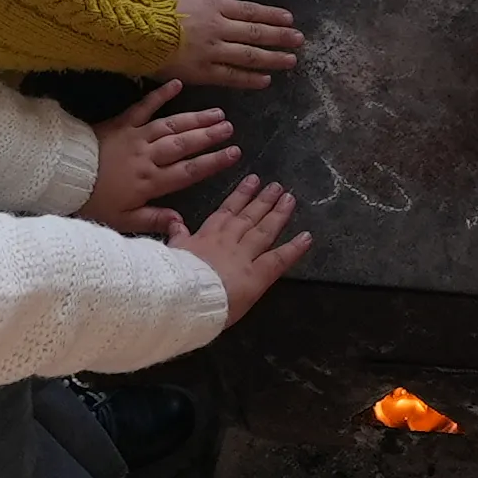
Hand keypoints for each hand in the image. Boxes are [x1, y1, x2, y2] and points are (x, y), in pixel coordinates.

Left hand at [80, 80, 243, 233]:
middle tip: (230, 127)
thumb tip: (181, 222)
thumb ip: (153, 219)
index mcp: (151, 182)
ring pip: (171, 126)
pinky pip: (144, 106)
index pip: (189, 171)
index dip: (214, 162)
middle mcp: (148, 157)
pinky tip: (178, 85)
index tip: (234, 153)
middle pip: (185, 144)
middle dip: (210, 136)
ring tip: (217, 112)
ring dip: (195, 118)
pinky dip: (161, 95)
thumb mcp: (123, 220)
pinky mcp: (121, 123)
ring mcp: (135, 137)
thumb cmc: (93, 202)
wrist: (62, 178)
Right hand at [162, 0, 301, 90]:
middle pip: (257, 32)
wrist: (139, 29)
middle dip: (281, 36)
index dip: (272, 15)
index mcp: (214, 6)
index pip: (251, 10)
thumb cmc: (155, 9)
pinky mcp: (204, 71)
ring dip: (273, 58)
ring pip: (250, 54)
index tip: (289, 18)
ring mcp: (214, 50)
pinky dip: (251, 79)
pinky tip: (266, 80)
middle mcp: (220, 27)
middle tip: (299, 39)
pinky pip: (233, 76)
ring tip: (291, 60)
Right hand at [171, 173, 312, 318]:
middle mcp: (228, 242)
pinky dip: (294, 248)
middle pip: (249, 217)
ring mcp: (244, 256)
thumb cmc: (173, 278)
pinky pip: (279, 259)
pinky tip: (307, 237)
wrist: (181, 296)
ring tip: (289, 199)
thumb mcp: (171, 252)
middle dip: (263, 201)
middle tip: (277, 186)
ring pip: (264, 231)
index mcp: (206, 237)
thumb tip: (174, 220)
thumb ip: (177, 236)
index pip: (226, 212)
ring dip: (278, 214)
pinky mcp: (258, 275)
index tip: (252, 181)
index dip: (241, 195)